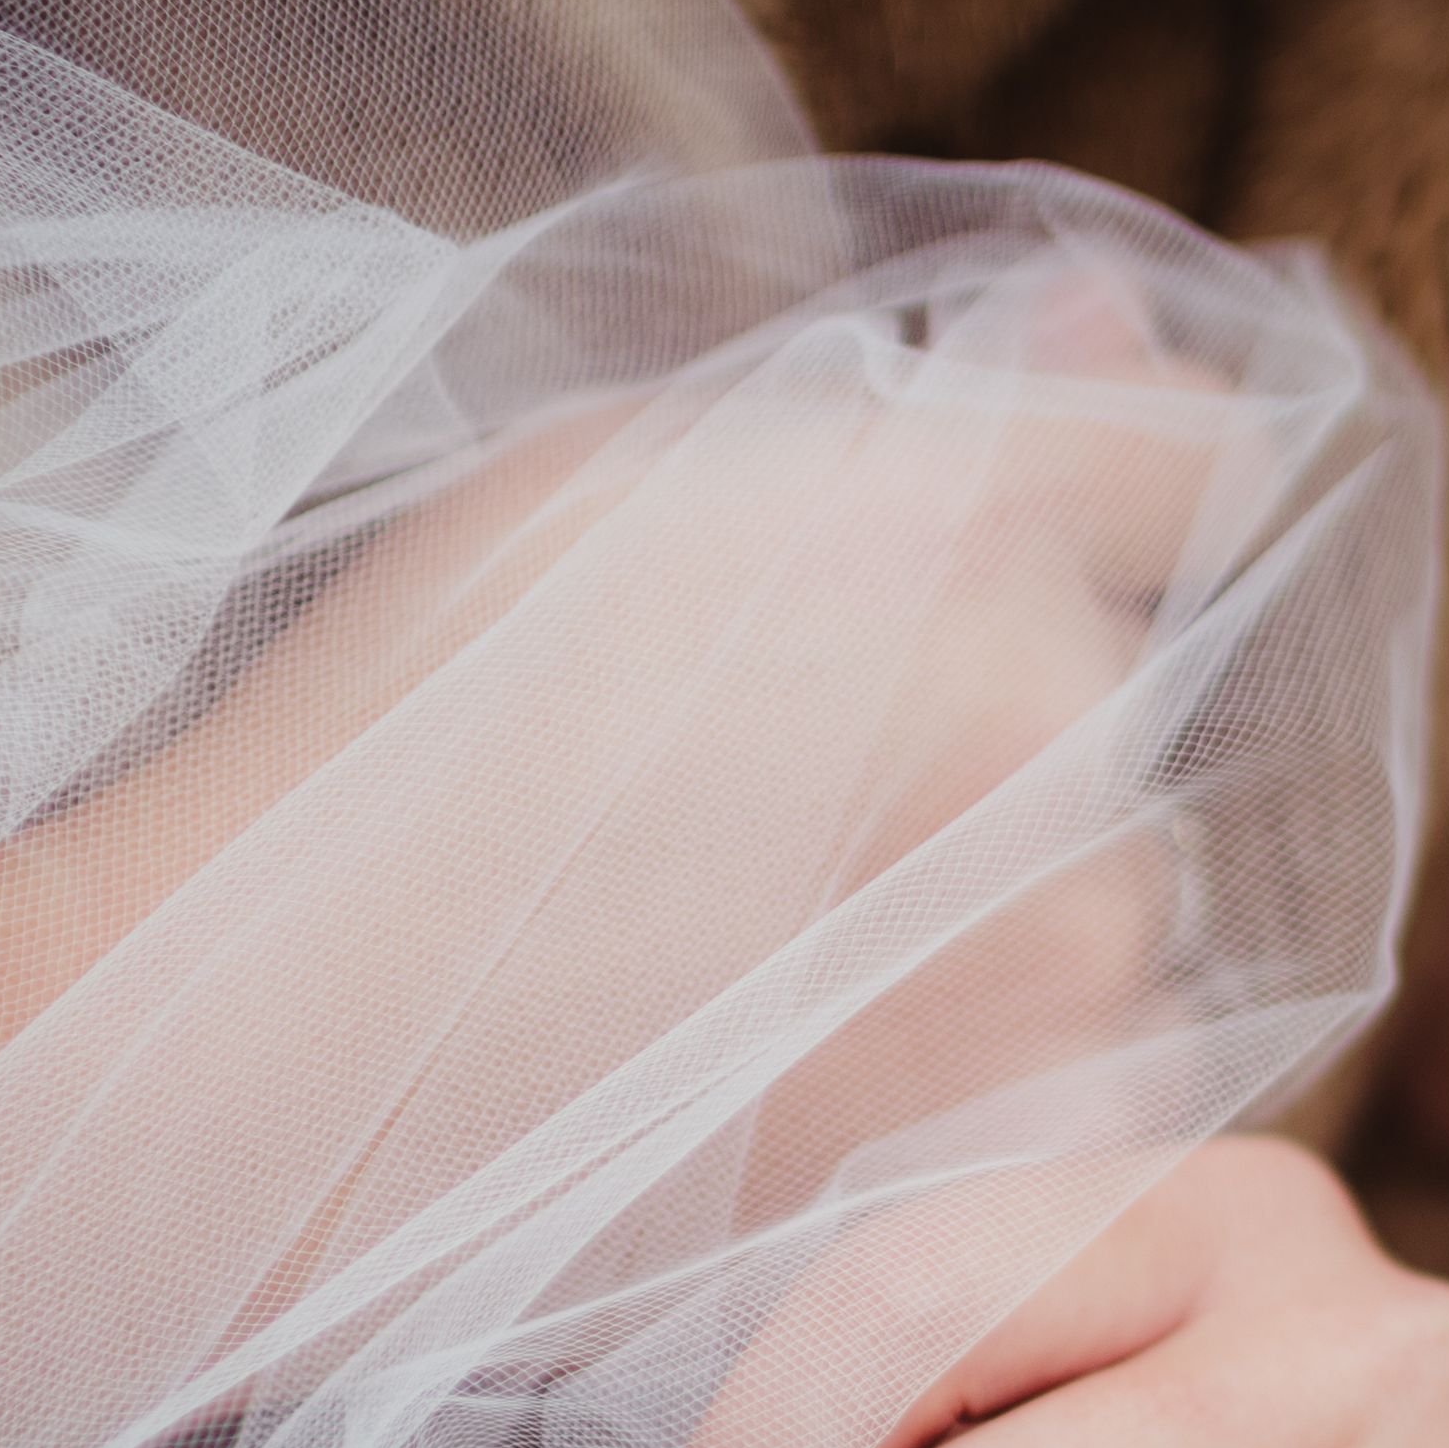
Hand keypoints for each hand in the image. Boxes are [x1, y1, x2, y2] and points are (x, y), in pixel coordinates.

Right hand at [0, 268, 1217, 1440]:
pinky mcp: (1014, 1135)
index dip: (1094, 495)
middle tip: (756, 792)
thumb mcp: (629, 484)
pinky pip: (1104, 1067)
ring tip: (762, 941)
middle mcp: (1047, 729)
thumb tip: (1122, 312)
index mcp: (963, 529)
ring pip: (1112, 889)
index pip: (1185, 465)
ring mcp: (1046, 955)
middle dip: (980, 721)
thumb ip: (930, 407)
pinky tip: (816, 1060)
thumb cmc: (407, 740)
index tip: (970, 562)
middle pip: (1112, 693)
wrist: (263, 1056)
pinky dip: (999, 1064)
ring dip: (999, 901)